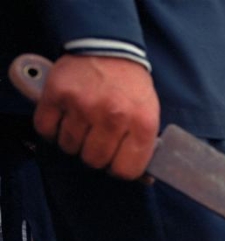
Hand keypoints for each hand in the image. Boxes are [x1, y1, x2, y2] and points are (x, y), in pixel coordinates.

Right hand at [33, 55, 159, 180]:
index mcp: (142, 124)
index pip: (126, 170)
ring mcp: (83, 105)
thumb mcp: (149, 114)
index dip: (118, 169)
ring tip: (83, 124)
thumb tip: (144, 179)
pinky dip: (52, 129)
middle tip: (98, 139)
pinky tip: (65, 118)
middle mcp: (113, 116)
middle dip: (95, 154)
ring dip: (73, 141)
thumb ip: (144, 146)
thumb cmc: (130, 87)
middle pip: (94, 161)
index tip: (115, 161)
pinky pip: (46, 129)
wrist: (108, 47)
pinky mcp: (57, 95)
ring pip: (69, 147)